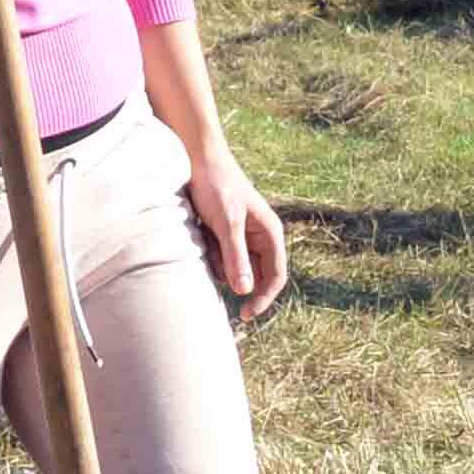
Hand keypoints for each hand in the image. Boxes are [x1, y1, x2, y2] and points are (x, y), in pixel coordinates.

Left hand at [184, 137, 291, 323]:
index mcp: (270, 233)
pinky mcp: (225, 234)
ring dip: (218, 263)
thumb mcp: (226, 224)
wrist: (197, 158)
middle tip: (213, 268)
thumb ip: (236, 257)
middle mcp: (261, 237)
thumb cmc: (216, 186)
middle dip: (235, 277)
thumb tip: (245, 292)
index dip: (263, 298)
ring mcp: (242, 236)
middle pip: (255, 275)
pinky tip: (201, 232)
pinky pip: (220, 257)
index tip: (244, 314)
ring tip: (206, 237)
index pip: (275, 276)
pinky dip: (209, 254)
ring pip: (234, 268)